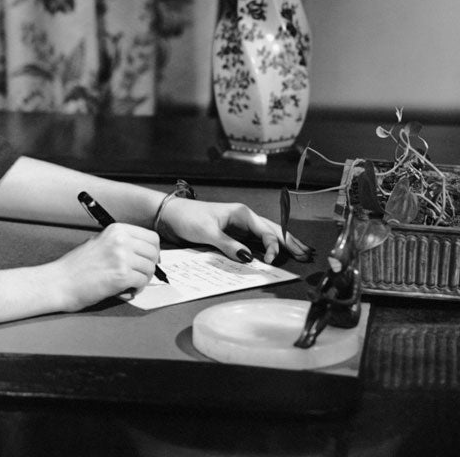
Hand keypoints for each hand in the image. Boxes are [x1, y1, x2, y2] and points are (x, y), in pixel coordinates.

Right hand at [50, 223, 159, 310]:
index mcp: (116, 230)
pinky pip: (142, 282)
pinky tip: (126, 290)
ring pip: (150, 268)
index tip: (149, 259)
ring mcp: (122, 257)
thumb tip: (142, 251)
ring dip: (143, 278)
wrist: (61, 281)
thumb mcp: (99, 243)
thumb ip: (120, 243)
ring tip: (130, 283)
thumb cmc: (77, 266)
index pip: (151, 237)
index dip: (153, 250)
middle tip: (141, 274)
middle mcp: (120, 240)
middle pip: (154, 252)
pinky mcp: (121, 275)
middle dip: (150, 265)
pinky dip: (137, 289)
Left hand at [159, 196, 313, 263]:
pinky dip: (266, 247)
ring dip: (281, 244)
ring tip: (298, 252)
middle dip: (289, 242)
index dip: (272, 246)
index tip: (269, 261)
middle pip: (272, 230)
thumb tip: (248, 258)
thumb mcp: (207, 232)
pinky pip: (253, 241)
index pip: (266, 231)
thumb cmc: (187, 218)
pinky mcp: (232, 234)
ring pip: (265, 235)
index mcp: (242, 213)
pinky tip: (273, 254)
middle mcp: (243, 218)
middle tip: (306, 254)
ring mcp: (239, 226)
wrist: (170, 215)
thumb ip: (228, 245)